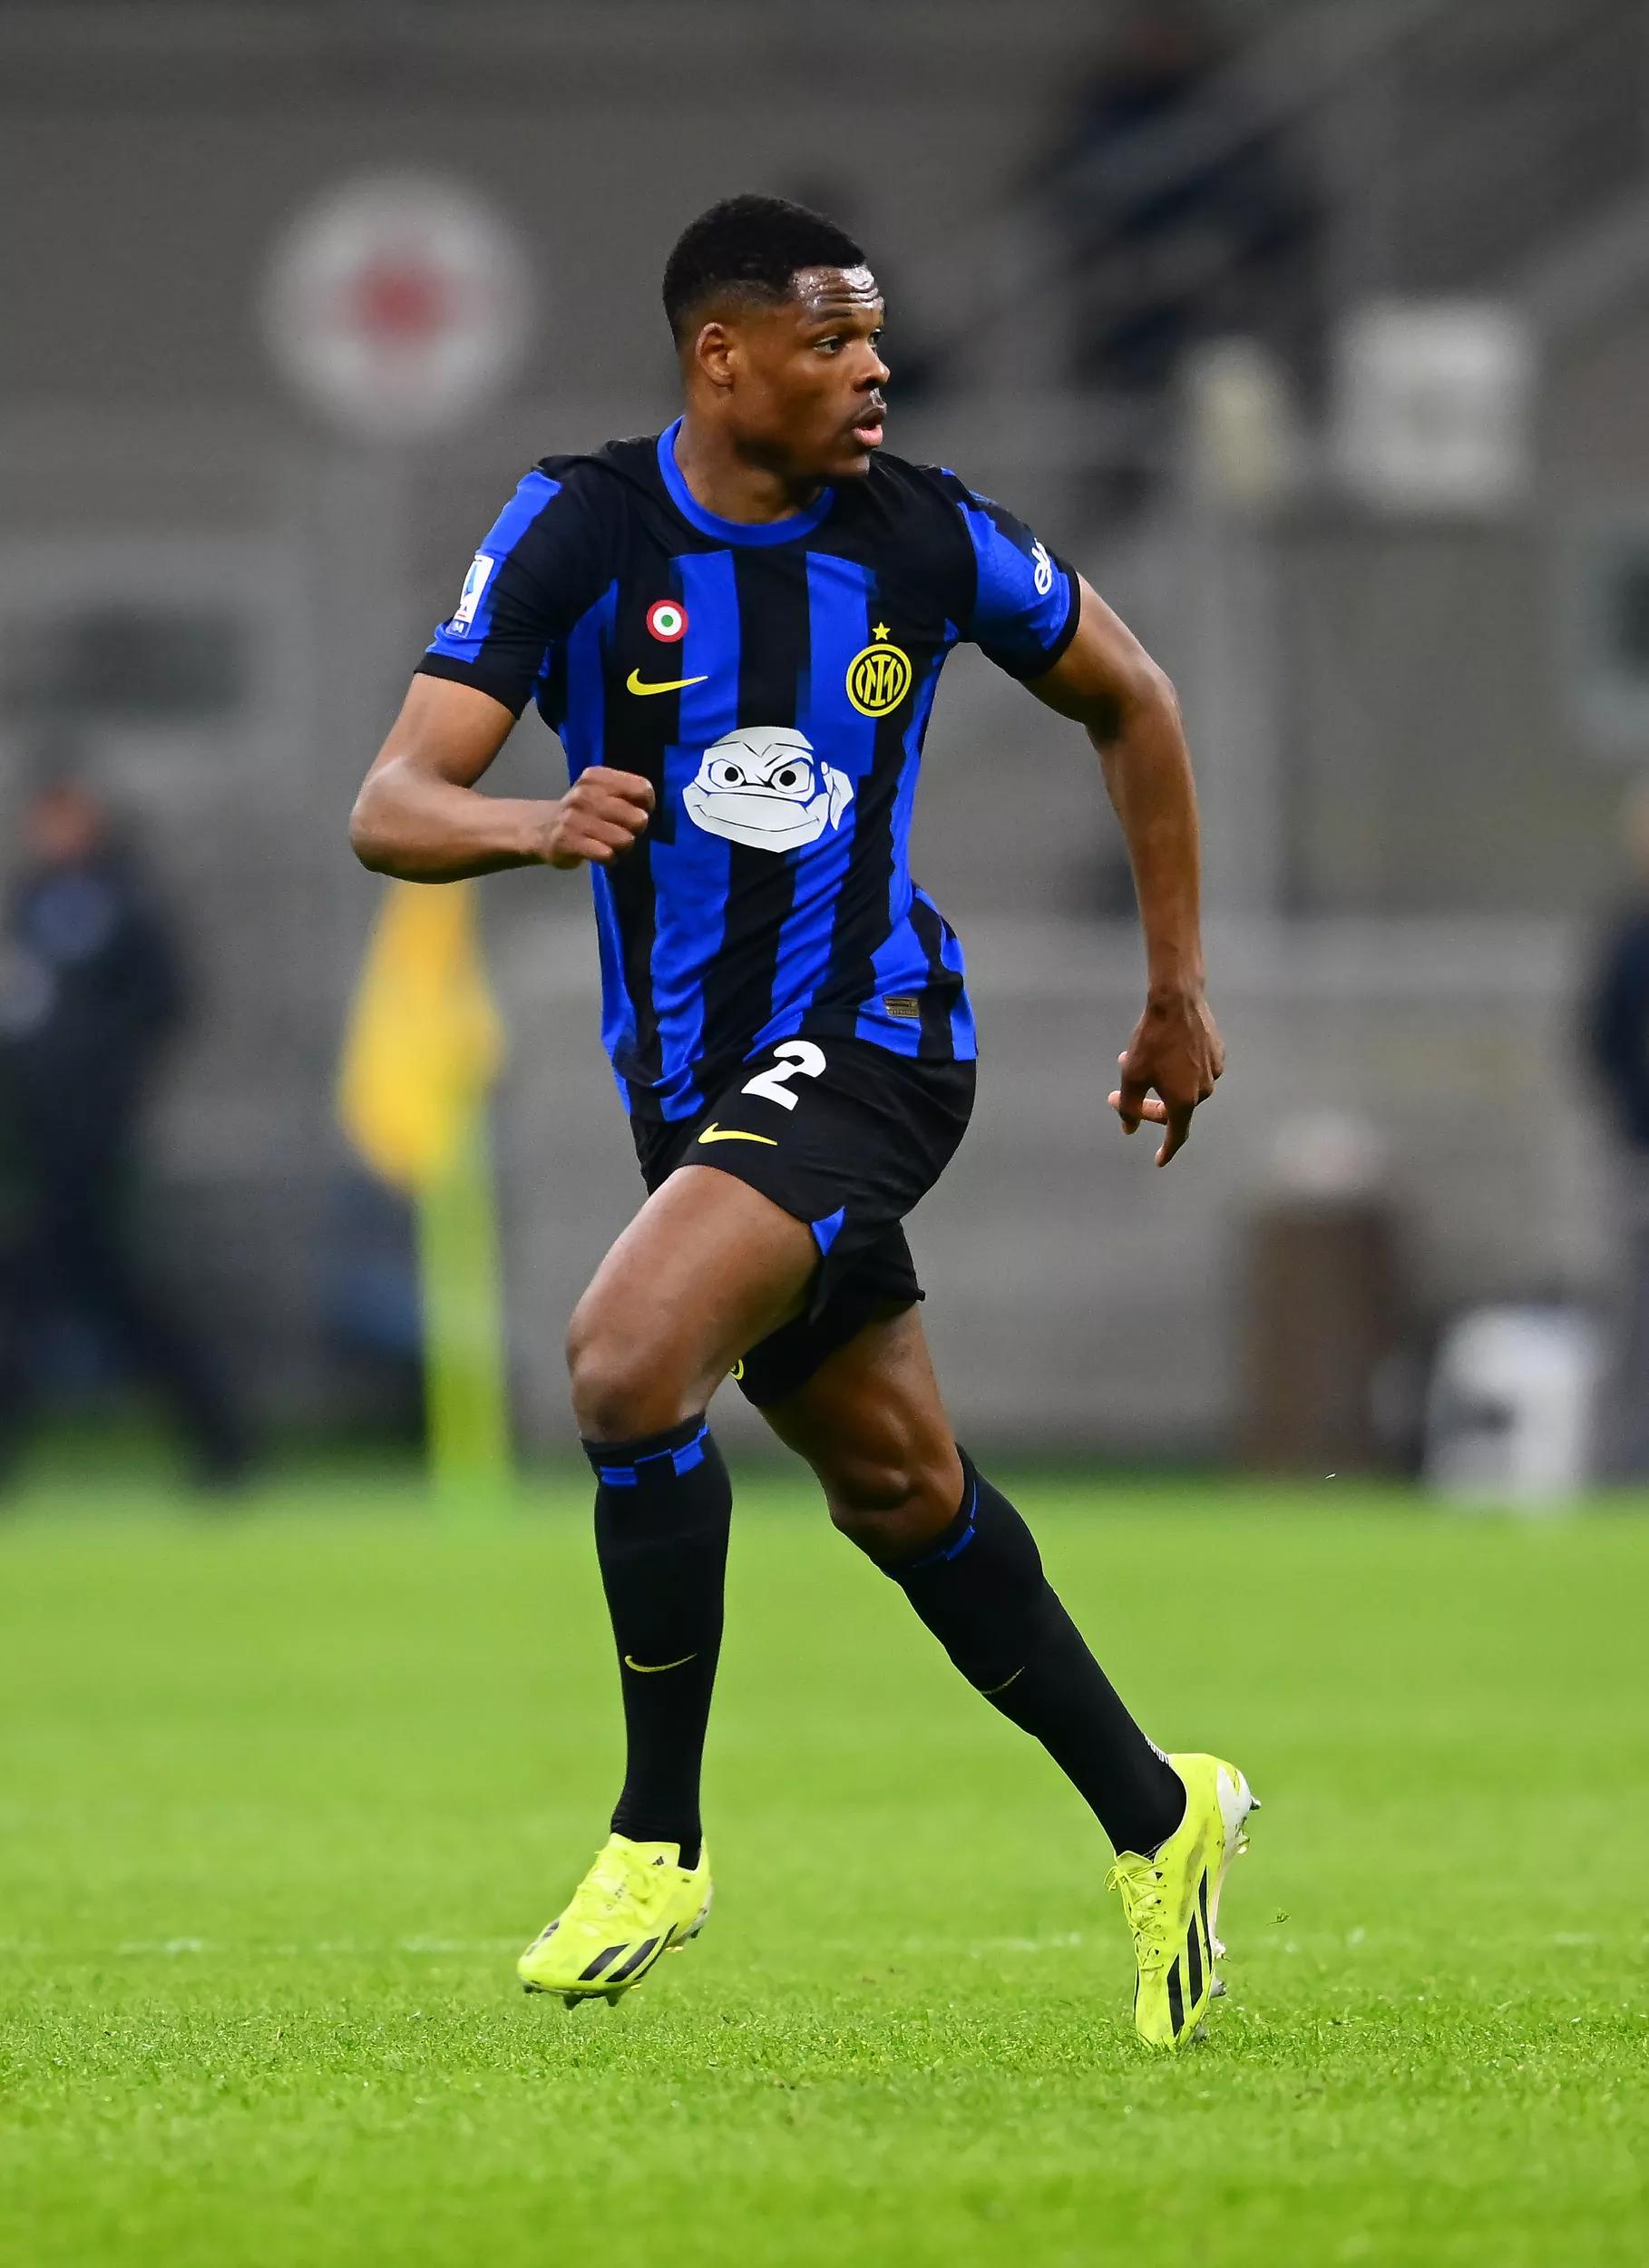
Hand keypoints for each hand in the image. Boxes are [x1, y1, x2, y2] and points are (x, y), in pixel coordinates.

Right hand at [538, 768, 654, 868]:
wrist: (542, 828)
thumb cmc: (582, 811)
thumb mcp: (600, 791)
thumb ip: (626, 794)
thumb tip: (649, 810)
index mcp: (596, 777)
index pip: (642, 789)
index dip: (647, 805)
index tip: (639, 811)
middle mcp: (585, 794)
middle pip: (638, 818)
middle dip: (636, 830)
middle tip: (623, 831)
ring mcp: (575, 818)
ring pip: (625, 839)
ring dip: (623, 847)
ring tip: (612, 844)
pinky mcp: (569, 841)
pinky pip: (606, 854)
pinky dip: (609, 859)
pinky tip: (601, 855)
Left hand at [1108, 987, 1223, 1166]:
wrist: (1178, 1001)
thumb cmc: (1152, 1041)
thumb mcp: (1132, 1075)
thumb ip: (1129, 1107)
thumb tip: (1129, 1129)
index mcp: (1184, 1101)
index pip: (1177, 1135)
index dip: (1167, 1150)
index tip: (1159, 1160)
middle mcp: (1204, 1091)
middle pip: (1174, 1108)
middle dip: (1147, 1104)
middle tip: (1120, 1095)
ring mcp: (1214, 1071)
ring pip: (1183, 1085)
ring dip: (1159, 1081)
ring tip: (1134, 1060)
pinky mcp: (1218, 1053)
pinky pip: (1195, 1069)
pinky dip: (1177, 1066)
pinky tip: (1163, 1050)